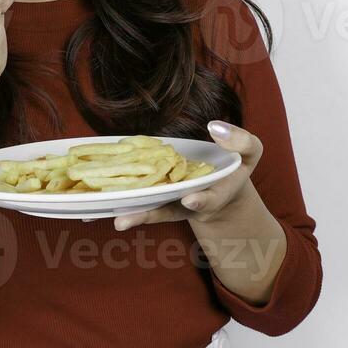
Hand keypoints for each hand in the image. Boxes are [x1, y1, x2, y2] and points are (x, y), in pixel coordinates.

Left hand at [112, 120, 263, 230]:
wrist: (223, 188)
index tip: (190, 200)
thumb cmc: (235, 168)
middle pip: (170, 211)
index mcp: (215, 195)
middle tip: (125, 220)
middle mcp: (188, 203)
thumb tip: (215, 127)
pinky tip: (97, 212)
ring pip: (151, 210)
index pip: (208, 200)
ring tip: (116, 221)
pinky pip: (140, 201)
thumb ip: (241, 141)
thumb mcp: (250, 153)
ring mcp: (171, 202)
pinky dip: (123, 206)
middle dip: (151, 214)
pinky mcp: (158, 196)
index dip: (200, 201)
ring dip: (133, 215)